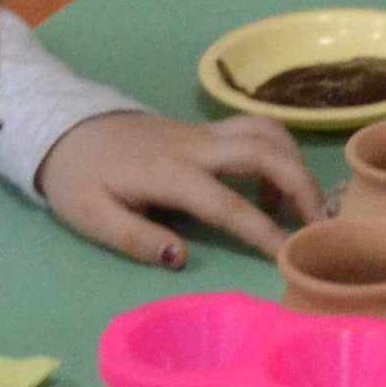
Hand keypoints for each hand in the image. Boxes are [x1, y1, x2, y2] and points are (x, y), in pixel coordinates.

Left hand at [35, 111, 321, 270]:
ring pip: (266, 131)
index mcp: (169, 173)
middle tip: (319, 223)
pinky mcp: (204, 130)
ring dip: (293, 163)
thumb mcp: (91, 216)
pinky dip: (277, 152)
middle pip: (264, 150)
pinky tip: (268, 186)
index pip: (227, 203)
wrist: (66, 130)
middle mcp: (194, 146)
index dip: (262, 230)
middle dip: (300, 184)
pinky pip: (254, 130)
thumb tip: (181, 257)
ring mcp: (202, 133)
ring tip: (299, 206)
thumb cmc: (79, 180)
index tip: (289, 256)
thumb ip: (135, 238)